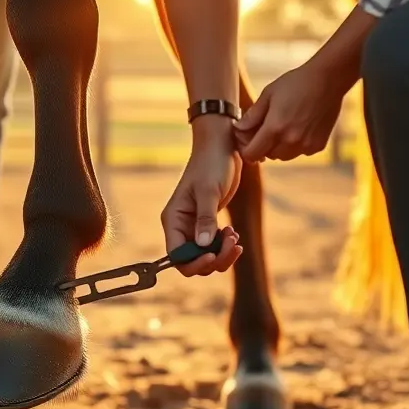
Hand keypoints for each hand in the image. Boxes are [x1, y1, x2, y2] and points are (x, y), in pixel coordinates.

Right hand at [161, 118, 244, 276]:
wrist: (222, 147)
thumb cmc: (211, 163)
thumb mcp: (209, 191)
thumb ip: (206, 219)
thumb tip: (203, 246)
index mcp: (173, 220)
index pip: (176, 255)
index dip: (193, 262)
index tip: (212, 254)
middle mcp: (180, 226)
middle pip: (192, 260)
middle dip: (213, 258)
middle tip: (232, 244)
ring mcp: (194, 227)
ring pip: (205, 256)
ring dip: (222, 253)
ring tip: (235, 237)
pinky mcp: (208, 223)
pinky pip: (214, 246)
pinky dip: (225, 246)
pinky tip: (234, 234)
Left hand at [234, 61, 350, 163]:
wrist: (328, 80)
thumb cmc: (296, 83)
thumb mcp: (268, 94)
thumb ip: (252, 115)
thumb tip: (239, 129)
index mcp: (275, 128)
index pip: (252, 154)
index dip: (246, 149)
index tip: (246, 140)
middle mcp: (290, 140)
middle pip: (268, 156)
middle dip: (263, 145)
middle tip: (264, 129)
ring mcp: (306, 145)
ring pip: (283, 156)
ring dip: (278, 147)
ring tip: (282, 126)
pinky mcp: (318, 145)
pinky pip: (299, 152)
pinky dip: (295, 145)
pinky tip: (298, 127)